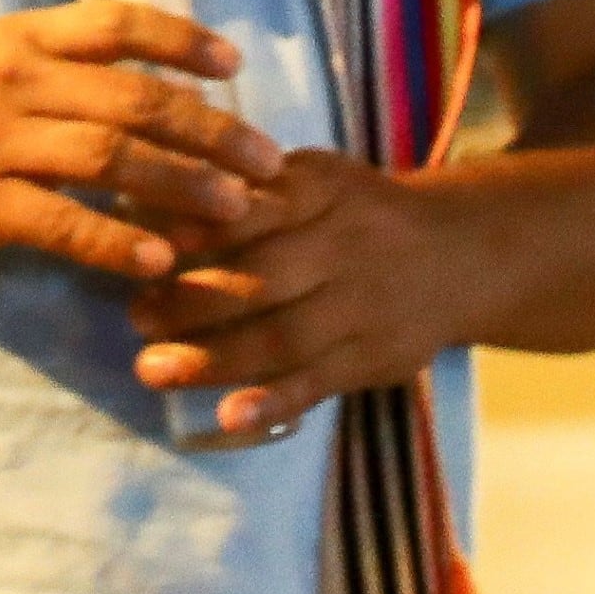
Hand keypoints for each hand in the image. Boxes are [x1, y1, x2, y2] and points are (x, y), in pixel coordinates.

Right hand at [0, 3, 282, 283]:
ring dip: (181, 185)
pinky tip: (159, 260)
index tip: (235, 64)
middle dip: (211, 129)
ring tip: (234, 211)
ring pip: (110, 158)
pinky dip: (116, 242)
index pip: (116, 24)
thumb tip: (148, 79)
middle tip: (267, 161)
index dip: (182, 40)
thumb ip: (54, 67)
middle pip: (133, 98)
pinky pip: (62, 223)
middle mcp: (13, 79)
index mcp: (18, 37)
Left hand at [132, 148, 460, 438]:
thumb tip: (151, 200)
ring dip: (215, 360)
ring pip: (285, 338)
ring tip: (154, 368)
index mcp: (326, 190)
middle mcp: (348, 247)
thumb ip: (251, 187)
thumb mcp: (316, 176)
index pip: (259, 207)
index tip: (148, 244)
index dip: (202, 228)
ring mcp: (364, 308)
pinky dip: (273, 402)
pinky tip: (229, 417)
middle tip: (136, 316)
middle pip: (264, 278)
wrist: (458, 255)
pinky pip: (319, 383)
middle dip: (192, 301)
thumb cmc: (356, 211)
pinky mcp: (375, 359)